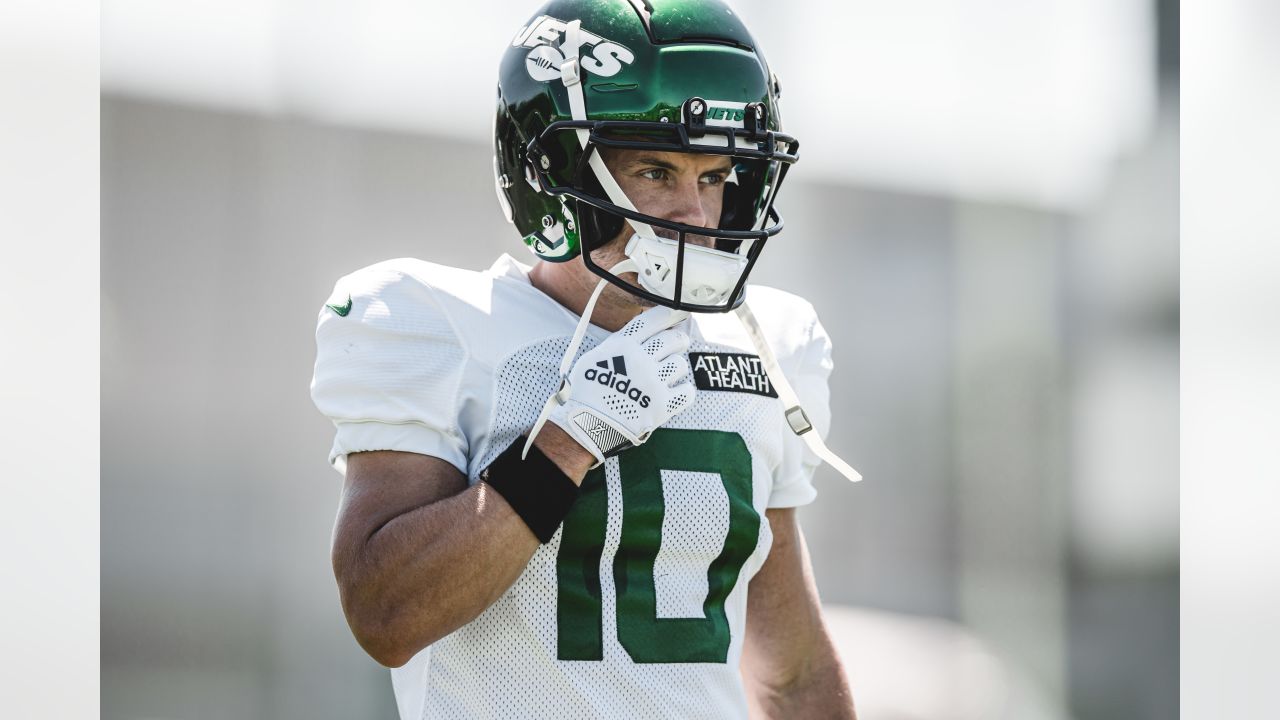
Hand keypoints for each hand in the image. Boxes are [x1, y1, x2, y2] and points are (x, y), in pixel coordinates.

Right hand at [549, 306, 696, 463]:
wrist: (587, 425)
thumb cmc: (586, 392)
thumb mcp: (594, 358)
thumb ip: (617, 345)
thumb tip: (638, 336)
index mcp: (623, 346)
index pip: (652, 320)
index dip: (668, 314)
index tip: (677, 312)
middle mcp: (641, 361)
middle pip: (673, 340)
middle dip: (678, 340)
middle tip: (678, 342)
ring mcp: (653, 384)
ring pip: (681, 364)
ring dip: (676, 367)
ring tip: (669, 372)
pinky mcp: (662, 406)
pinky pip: (688, 392)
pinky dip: (685, 391)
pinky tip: (677, 391)